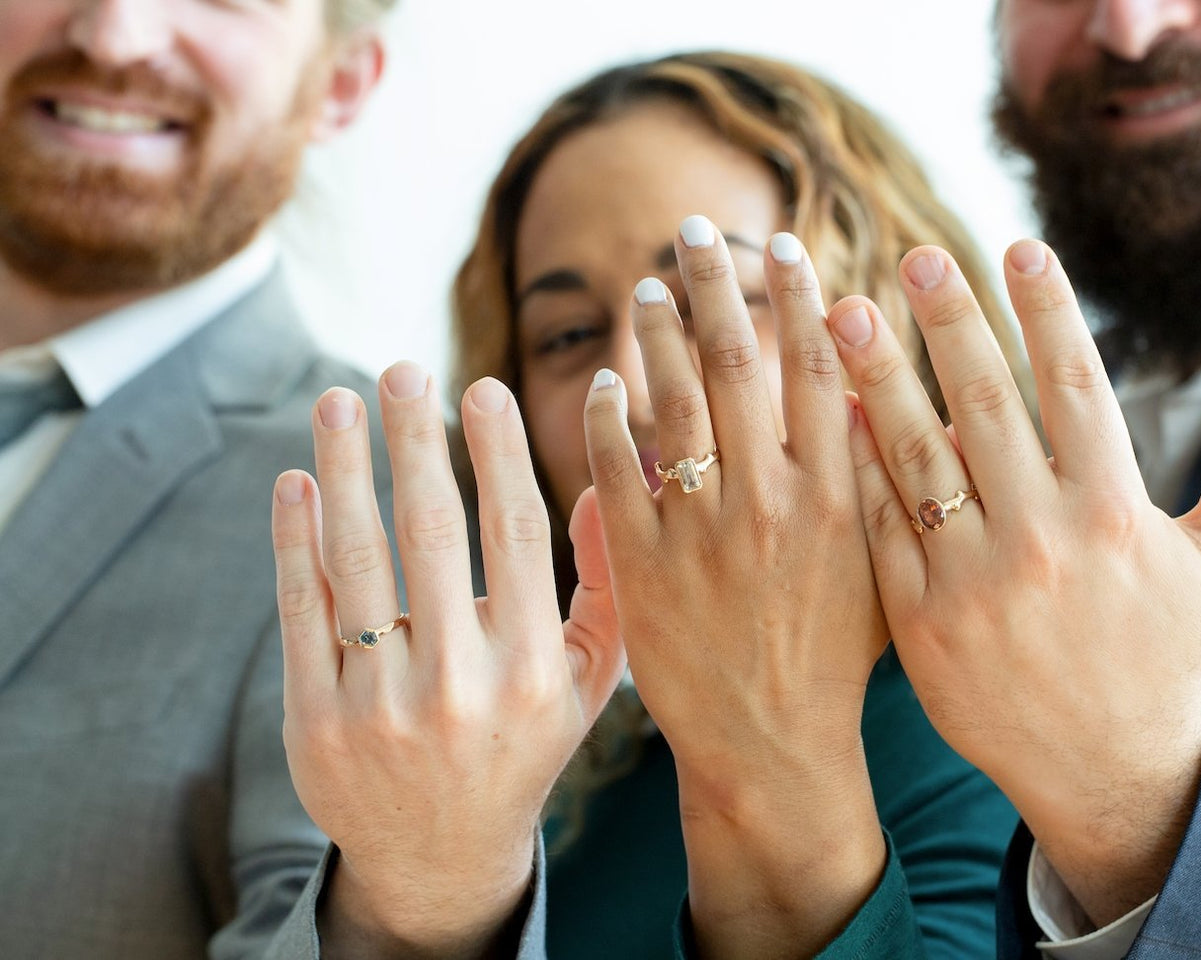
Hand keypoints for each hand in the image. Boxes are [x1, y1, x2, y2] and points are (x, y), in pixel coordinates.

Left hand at [270, 363, 624, 958]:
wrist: (441, 857)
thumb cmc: (522, 747)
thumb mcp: (590, 682)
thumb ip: (609, 588)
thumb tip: (607, 483)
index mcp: (533, 671)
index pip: (516, 535)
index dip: (497, 453)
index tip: (480, 388)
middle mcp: (459, 688)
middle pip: (432, 532)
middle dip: (415, 438)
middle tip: (402, 369)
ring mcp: (380, 707)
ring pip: (356, 560)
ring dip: (344, 468)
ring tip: (337, 401)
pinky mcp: (314, 723)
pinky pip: (301, 610)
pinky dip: (294, 538)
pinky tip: (297, 482)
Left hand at [583, 220, 887, 958]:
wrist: (774, 748)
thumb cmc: (837, 660)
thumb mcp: (882, 569)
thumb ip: (874, 480)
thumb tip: (865, 389)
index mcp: (836, 498)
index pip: (816, 371)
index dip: (797, 301)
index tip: (782, 248)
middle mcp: (768, 503)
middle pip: (735, 366)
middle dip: (713, 286)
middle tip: (692, 229)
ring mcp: (700, 533)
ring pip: (670, 405)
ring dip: (654, 335)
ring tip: (645, 288)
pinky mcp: (643, 566)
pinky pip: (616, 469)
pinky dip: (608, 416)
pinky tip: (605, 379)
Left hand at [829, 241, 1200, 926]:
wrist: (1103, 767)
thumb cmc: (1161, 655)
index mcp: (1116, 513)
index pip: (1078, 386)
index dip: (1048, 310)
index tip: (1019, 246)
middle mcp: (1045, 539)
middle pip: (988, 405)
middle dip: (950, 321)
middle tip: (916, 255)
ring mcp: (977, 581)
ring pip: (920, 458)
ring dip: (879, 379)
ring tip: (845, 314)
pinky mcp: (924, 621)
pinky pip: (887, 528)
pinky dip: (862, 469)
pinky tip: (837, 414)